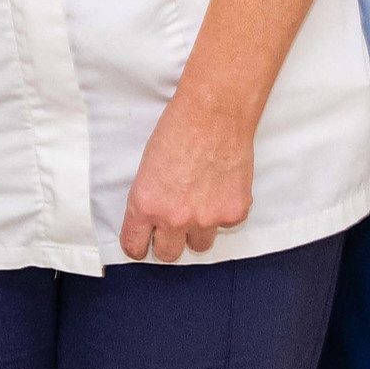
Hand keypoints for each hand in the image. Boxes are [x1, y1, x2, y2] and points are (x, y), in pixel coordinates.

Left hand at [121, 94, 256, 262]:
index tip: (141, 244)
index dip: (137, 245)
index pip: (135, 246)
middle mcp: (174, 218)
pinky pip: (225, 226)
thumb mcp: (146, 167)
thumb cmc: (177, 130)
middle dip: (168, 242)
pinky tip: (220, 187)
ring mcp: (207, 219)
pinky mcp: (234, 213)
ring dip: (198, 231)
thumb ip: (150, 199)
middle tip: (173, 224)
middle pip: (168, 254)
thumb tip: (153, 219)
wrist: (214, 113)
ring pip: (199, 245)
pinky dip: (223, 212)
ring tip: (200, 203)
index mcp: (146, 204)